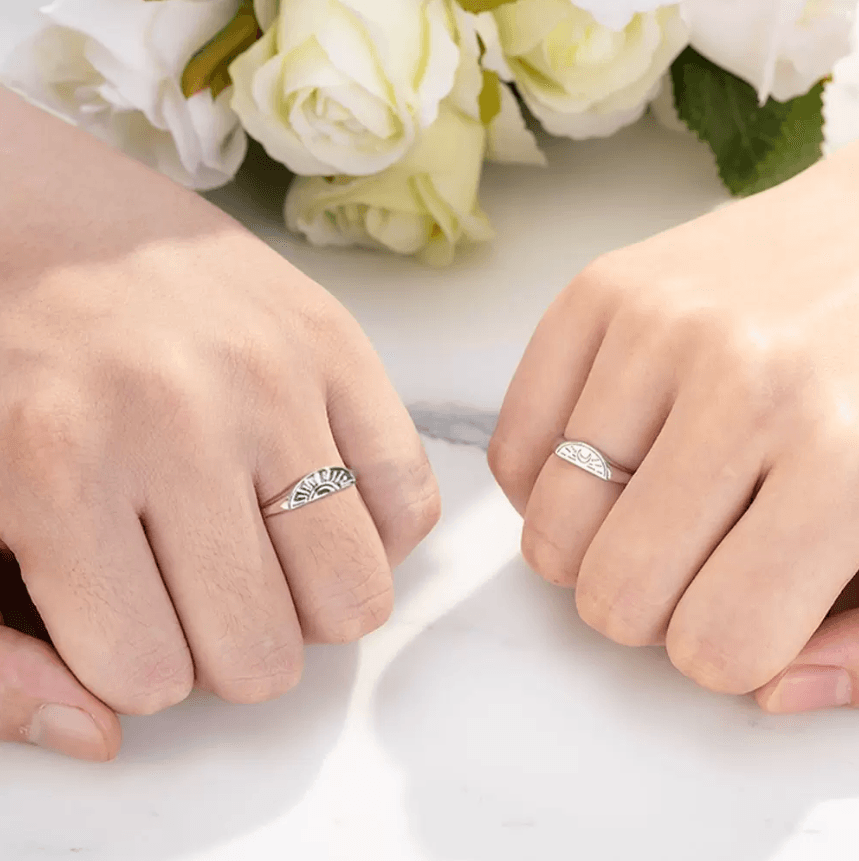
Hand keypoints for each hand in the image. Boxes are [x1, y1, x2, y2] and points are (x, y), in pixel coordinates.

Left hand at [0, 88, 438, 759]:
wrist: (42, 213)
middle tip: (201, 587)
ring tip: (267, 552)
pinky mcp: (339, 343)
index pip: (150, 676)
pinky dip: (377, 535)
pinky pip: (411, 501)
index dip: (141, 665)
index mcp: (57, 469)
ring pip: (353, 594)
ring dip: (309, 603)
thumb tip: (100, 736)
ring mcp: (277, 377)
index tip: (130, 615)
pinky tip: (322, 508)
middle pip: (263, 652)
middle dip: (231, 647)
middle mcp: (182, 420)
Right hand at [490, 140, 858, 713]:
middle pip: (617, 592)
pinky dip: (538, 487)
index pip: (721, 643)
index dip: (720, 654)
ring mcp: (656, 326)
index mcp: (847, 461)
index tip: (735, 615)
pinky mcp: (596, 292)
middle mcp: (743, 383)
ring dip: (586, 550)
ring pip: (552, 525)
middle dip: (642, 609)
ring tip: (636, 515)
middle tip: (679, 568)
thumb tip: (765, 688)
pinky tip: (593, 470)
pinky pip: (512, 448)